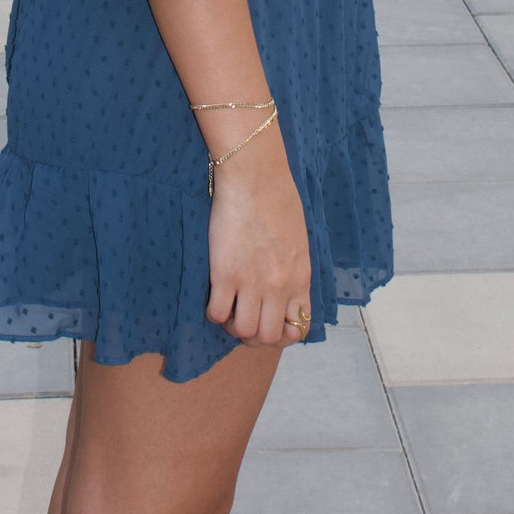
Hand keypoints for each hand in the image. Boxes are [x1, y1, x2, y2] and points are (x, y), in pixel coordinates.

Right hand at [205, 122, 310, 347]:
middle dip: (255, 335)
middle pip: (269, 337)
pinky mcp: (225, 274)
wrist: (255, 176)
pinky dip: (213, 312)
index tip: (268, 320)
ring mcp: (251, 283)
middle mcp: (279, 286)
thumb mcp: (298, 239)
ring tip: (227, 307)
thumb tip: (282, 286)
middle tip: (243, 317)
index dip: (282, 334)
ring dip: (232, 325)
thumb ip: (293, 268)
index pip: (299, 329)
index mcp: (300, 278)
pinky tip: (213, 295)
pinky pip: (216, 313)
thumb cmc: (278, 197)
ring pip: (243, 332)